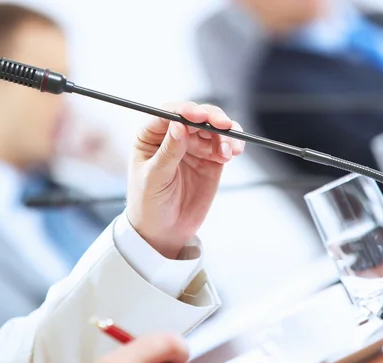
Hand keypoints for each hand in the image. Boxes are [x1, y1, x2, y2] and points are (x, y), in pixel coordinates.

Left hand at [127, 102, 244, 257]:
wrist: (164, 231)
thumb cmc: (148, 204)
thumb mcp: (154, 178)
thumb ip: (168, 152)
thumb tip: (179, 125)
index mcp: (151, 135)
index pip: (168, 114)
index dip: (185, 111)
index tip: (199, 116)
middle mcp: (173, 136)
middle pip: (195, 116)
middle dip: (212, 118)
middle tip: (224, 126)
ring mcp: (194, 146)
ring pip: (213, 128)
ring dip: (226, 133)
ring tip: (230, 150)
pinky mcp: (210, 159)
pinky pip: (224, 145)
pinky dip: (232, 144)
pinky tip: (233, 152)